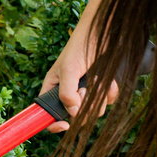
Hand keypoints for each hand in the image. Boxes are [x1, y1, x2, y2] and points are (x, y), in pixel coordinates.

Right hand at [38, 0, 118, 132]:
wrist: (105, 30)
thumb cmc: (81, 45)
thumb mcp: (69, 68)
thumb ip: (67, 93)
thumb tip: (72, 114)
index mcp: (53, 88)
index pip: (46, 114)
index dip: (53, 125)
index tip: (65, 126)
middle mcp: (68, 92)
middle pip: (74, 117)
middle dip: (83, 107)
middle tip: (85, 90)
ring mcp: (86, 91)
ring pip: (93, 112)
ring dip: (98, 98)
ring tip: (97, 80)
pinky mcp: (101, 88)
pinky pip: (107, 102)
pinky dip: (110, 93)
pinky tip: (109, 80)